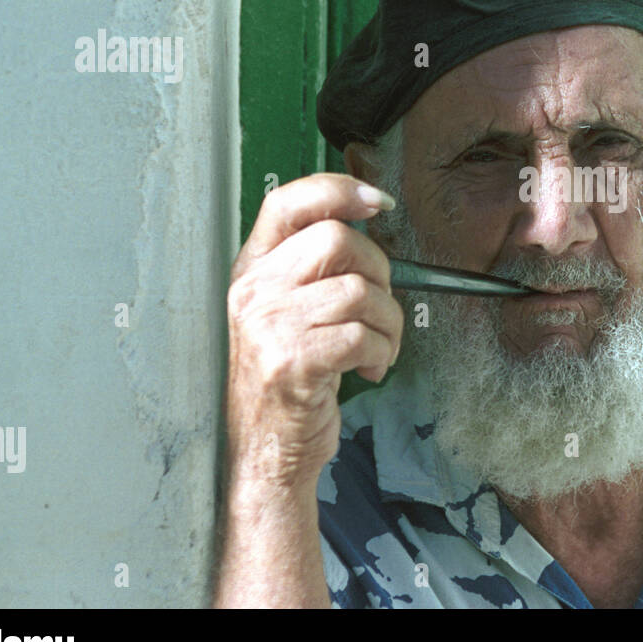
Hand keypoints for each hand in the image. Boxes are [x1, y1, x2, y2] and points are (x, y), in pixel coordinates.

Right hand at [223, 172, 402, 490]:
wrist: (263, 451)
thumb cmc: (287, 381)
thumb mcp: (288, 313)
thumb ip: (314, 267)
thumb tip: (366, 222)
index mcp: (252, 269)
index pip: (288, 202)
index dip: (337, 190)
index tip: (376, 201)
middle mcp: (254, 290)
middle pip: (339, 239)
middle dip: (381, 272)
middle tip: (380, 309)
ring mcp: (269, 325)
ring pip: (362, 290)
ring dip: (389, 323)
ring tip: (377, 348)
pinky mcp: (293, 360)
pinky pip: (364, 335)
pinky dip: (382, 352)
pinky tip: (370, 368)